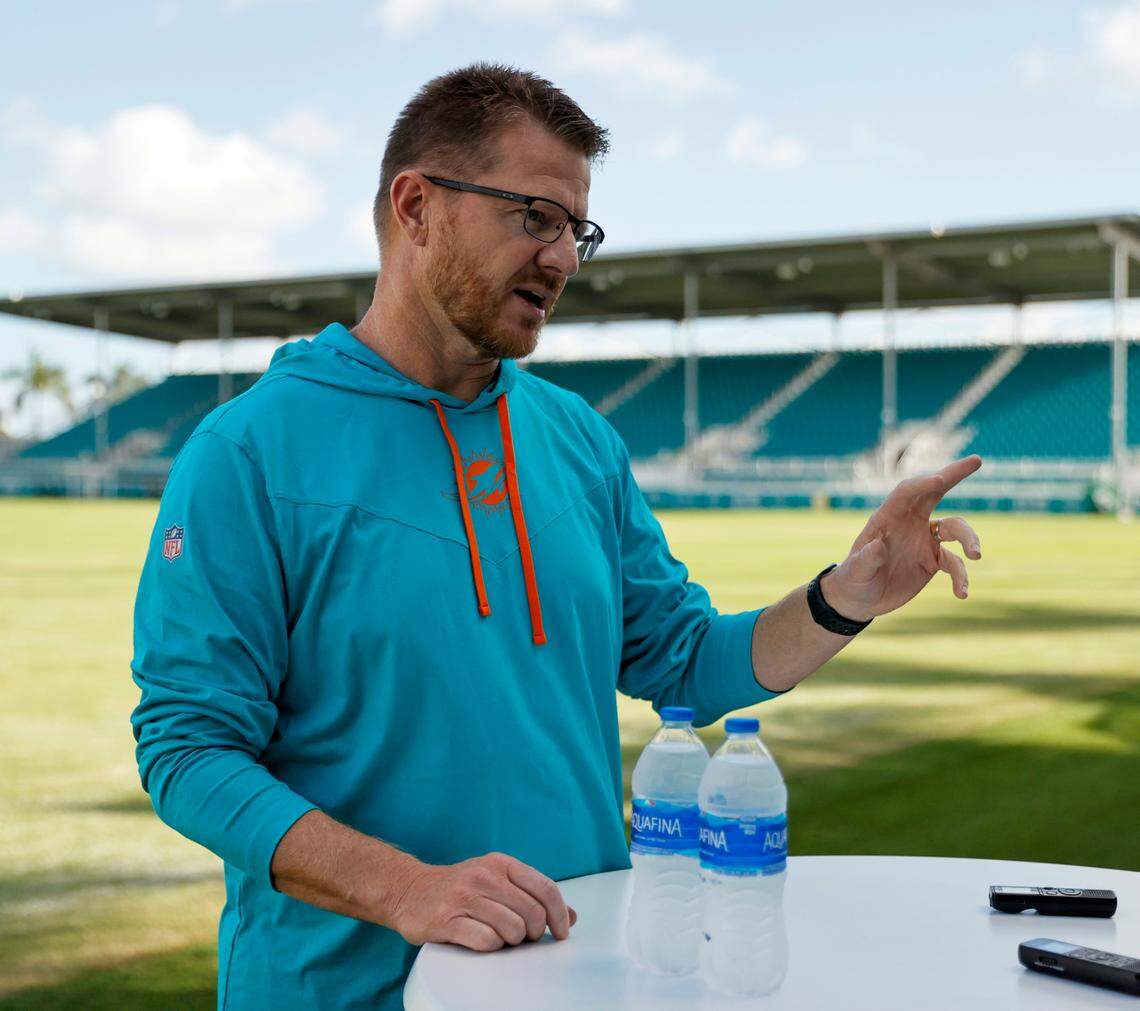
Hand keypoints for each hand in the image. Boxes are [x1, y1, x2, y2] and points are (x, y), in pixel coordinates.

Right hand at [390, 851, 577, 950]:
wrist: (409, 890)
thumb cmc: (460, 888)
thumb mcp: (497, 880)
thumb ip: (532, 895)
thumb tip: (571, 917)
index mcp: (500, 863)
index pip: (545, 888)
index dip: (560, 914)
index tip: (561, 933)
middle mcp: (484, 876)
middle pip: (532, 913)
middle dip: (534, 933)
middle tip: (522, 937)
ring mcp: (464, 898)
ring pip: (512, 930)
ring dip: (511, 941)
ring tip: (499, 936)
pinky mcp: (447, 921)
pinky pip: (486, 942)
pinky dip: (490, 947)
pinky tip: (481, 940)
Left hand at [821, 455, 983, 620]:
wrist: (860, 599)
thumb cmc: (853, 579)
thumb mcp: (855, 572)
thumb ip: (865, 559)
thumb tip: (877, 547)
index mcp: (887, 518)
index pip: (907, 493)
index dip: (922, 484)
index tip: (939, 480)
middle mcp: (909, 523)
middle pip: (935, 493)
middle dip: (954, 475)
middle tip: (976, 460)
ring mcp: (924, 541)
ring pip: (955, 529)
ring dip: (969, 539)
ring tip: (975, 555)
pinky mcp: (934, 561)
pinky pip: (955, 564)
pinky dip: (961, 577)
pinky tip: (961, 594)